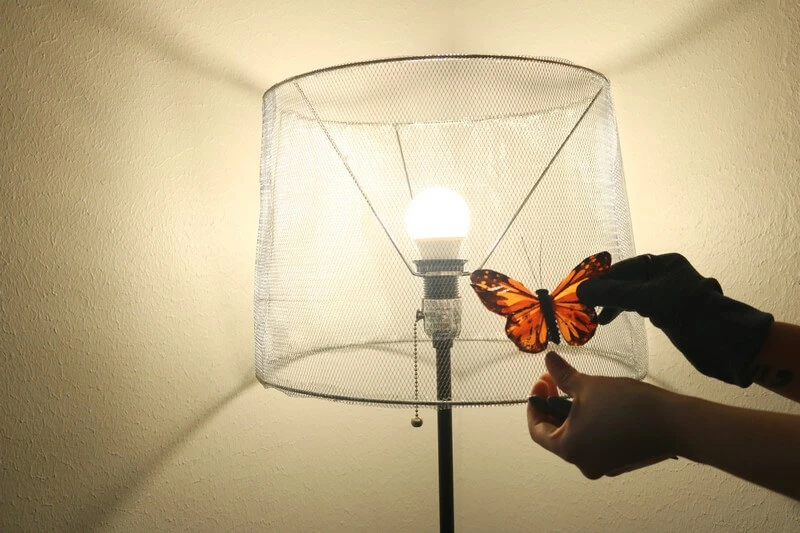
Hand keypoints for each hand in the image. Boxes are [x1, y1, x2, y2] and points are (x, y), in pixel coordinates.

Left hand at [528, 352, 677, 478]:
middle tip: (556, 381)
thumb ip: (563, 375)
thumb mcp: (588, 385)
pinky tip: (596, 406)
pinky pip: (595, 443)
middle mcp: (583, 463)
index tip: (542, 383)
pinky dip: (589, 425)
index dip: (535, 404)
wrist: (674, 423)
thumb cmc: (627, 405)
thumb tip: (548, 360)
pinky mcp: (620, 463)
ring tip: (577, 390)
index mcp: (569, 449)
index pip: (537, 430)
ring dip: (571, 415)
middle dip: (553, 407)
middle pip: (556, 435)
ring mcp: (603, 465)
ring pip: (577, 439)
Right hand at [576, 253, 773, 386]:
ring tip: (595, 317)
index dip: (600, 279)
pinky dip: (622, 313)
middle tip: (584, 307)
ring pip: (630, 296)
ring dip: (611, 305)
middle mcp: (664, 276)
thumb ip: (614, 294)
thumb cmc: (691, 313)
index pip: (623, 268)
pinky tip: (610, 320)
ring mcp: (665, 296)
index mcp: (663, 264)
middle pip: (625, 281)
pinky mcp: (667, 314)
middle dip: (604, 293)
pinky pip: (637, 308)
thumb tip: (581, 291)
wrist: (726, 343)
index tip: (579, 293)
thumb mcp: (649, 299)